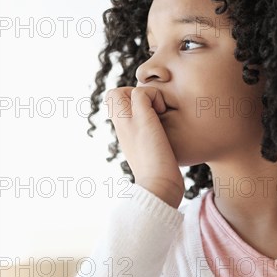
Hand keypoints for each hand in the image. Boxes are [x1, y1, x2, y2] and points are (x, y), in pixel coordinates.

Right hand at [105, 86, 184, 208]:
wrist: (159, 186)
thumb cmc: (160, 177)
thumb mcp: (150, 156)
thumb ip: (149, 143)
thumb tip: (161, 141)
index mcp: (123, 133)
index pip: (115, 107)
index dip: (130, 104)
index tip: (149, 118)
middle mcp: (121, 126)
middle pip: (112, 96)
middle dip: (134, 96)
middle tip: (153, 113)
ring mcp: (128, 122)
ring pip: (120, 90)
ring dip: (145, 95)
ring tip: (159, 114)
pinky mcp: (141, 119)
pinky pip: (141, 92)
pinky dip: (156, 97)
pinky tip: (164, 115)